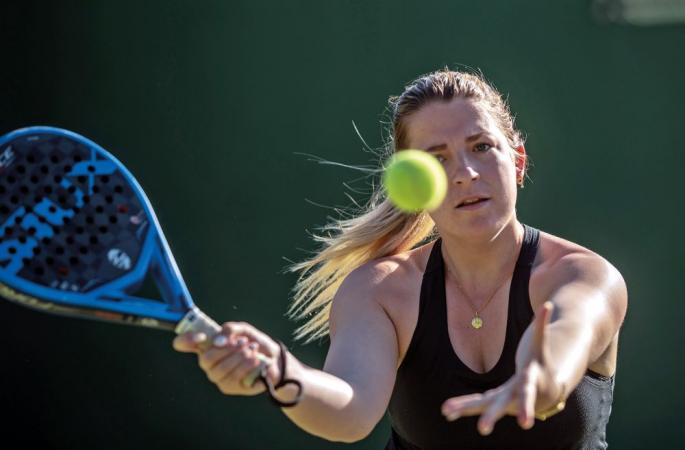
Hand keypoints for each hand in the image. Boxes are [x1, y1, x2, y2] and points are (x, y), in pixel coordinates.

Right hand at [173, 321, 280, 395]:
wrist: (274, 359)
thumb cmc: (254, 343)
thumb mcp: (244, 330)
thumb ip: (230, 329)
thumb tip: (218, 340)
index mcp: (207, 345)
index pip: (183, 343)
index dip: (185, 340)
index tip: (201, 336)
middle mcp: (208, 362)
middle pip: (205, 359)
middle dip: (227, 349)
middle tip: (243, 342)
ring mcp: (217, 376)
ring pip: (220, 369)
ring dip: (239, 357)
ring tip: (253, 349)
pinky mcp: (229, 387)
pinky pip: (233, 377)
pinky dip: (246, 365)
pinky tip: (256, 359)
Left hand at [441, 302, 563, 434]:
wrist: (546, 390)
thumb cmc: (543, 364)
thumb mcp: (542, 346)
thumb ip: (542, 325)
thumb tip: (547, 303)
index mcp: (527, 385)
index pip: (527, 395)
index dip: (527, 409)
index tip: (526, 425)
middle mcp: (513, 398)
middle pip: (501, 407)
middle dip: (491, 417)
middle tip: (482, 429)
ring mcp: (502, 401)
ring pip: (482, 405)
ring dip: (465, 409)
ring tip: (446, 411)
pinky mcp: (492, 401)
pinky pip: (476, 403)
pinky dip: (462, 406)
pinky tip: (446, 411)